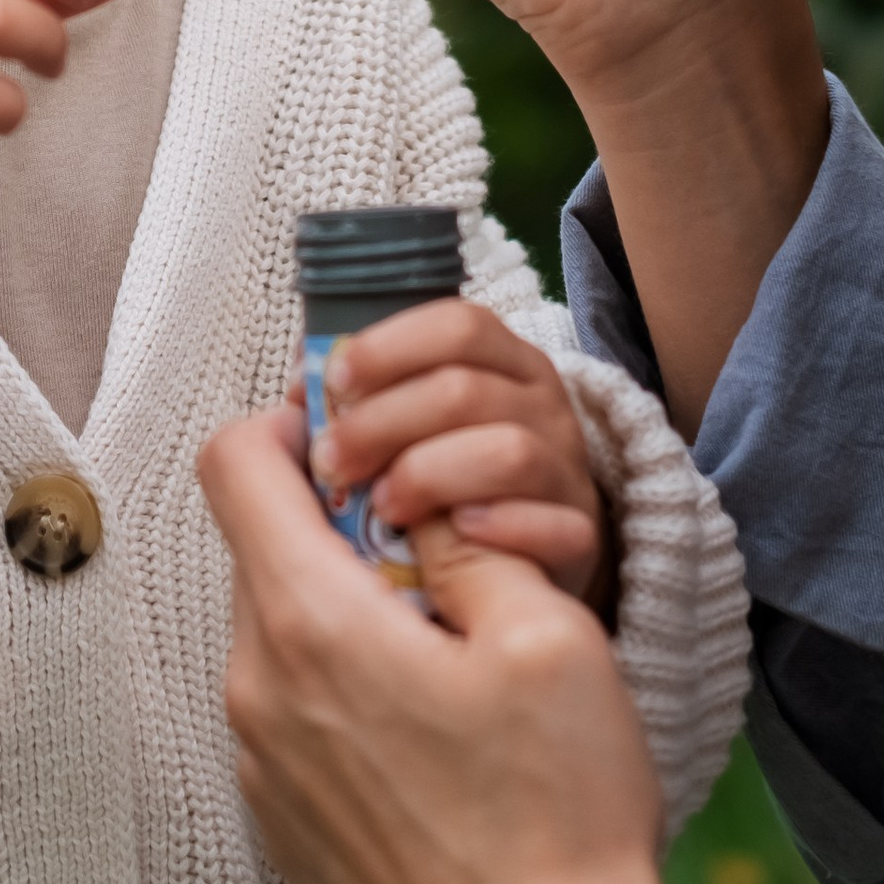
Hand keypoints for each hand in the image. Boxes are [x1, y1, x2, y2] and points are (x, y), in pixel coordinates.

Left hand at [200, 404, 736, 883]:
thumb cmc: (560, 812)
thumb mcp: (547, 633)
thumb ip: (464, 537)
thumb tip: (414, 496)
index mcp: (310, 622)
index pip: (235, 464)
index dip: (288, 422)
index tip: (357, 434)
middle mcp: (255, 692)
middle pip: (260, 552)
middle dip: (334, 526)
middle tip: (436, 550)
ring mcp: (260, 771)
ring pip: (275, 637)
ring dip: (339, 615)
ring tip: (445, 654)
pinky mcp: (282, 834)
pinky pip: (288, 719)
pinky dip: (337, 696)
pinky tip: (431, 740)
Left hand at [303, 296, 614, 616]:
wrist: (541, 559)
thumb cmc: (457, 481)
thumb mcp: (421, 423)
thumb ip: (367, 398)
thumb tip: (301, 391)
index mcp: (504, 363)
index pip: (458, 324)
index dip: (389, 346)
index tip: (334, 382)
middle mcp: (542, 409)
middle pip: (465, 389)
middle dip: (384, 421)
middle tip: (332, 462)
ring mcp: (565, 474)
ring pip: (508, 451)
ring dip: (431, 474)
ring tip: (383, 507)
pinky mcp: (581, 542)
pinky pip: (556, 528)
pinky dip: (501, 528)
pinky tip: (454, 535)